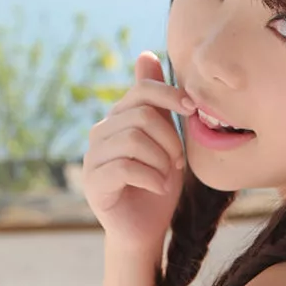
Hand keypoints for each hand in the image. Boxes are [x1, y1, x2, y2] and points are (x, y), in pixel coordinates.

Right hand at [81, 51, 195, 255]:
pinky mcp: (93, 183)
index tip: (192, 109)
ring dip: (161, 161)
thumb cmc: (157, 186)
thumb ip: (158, 104)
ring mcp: (93, 158)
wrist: (144, 232)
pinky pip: (125, 167)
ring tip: (167, 177)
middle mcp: (101, 133)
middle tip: (178, 162)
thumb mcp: (165, 140)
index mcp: (118, 119)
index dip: (169, 95)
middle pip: (141, 116)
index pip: (141, 90)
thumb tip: (147, 53)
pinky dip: (151, 177)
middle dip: (170, 138)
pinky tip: (159, 188)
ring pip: (133, 140)